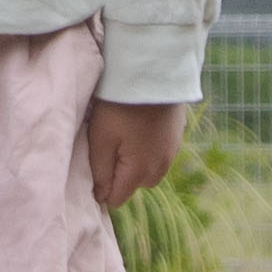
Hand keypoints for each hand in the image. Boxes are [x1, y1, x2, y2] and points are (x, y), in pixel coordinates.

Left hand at [88, 97, 186, 215]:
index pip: (116, 198)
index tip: (93, 163)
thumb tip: (101, 197)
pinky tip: (139, 127)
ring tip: (124, 135)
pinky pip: (159, 154)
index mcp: (140, 172)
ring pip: (148, 170)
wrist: (153, 73)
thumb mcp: (101, 138)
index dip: (101, 187)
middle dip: (120, 174)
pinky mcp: (178, 137)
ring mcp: (172, 152)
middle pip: (134, 186)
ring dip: (135, 161)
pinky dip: (148, 147)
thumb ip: (100, 172)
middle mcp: (160, 168)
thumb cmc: (120, 106)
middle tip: (109, 144)